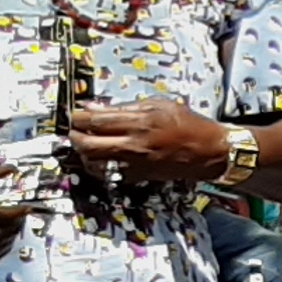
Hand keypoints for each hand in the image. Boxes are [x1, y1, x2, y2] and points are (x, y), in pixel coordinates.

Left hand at [65, 96, 233, 181]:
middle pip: (87, 145)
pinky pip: (109, 172)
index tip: (74, 114)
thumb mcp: (158, 104)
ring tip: (86, 142)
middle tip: (74, 130)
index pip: (95, 120)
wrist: (207, 151)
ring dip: (84, 152)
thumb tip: (95, 108)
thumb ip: (125, 107)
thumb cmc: (186, 123)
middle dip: (74, 136)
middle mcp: (134, 144)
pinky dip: (100, 164)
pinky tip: (103, 155)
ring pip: (94, 162)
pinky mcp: (137, 176)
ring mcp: (134, 163)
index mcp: (140, 121)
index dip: (78, 117)